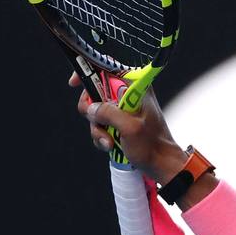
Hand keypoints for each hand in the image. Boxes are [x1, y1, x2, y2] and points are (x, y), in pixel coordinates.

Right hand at [71, 72, 187, 181]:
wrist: (161, 165)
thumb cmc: (152, 146)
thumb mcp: (130, 128)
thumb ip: (109, 113)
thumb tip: (91, 107)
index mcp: (135, 88)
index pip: (107, 69)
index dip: (88, 72)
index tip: (74, 84)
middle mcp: (128, 95)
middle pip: (95, 92)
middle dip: (92, 111)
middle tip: (97, 123)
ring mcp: (123, 110)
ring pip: (95, 111)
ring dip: (97, 128)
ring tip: (109, 141)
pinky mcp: (119, 122)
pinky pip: (99, 124)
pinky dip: (101, 135)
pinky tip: (110, 145)